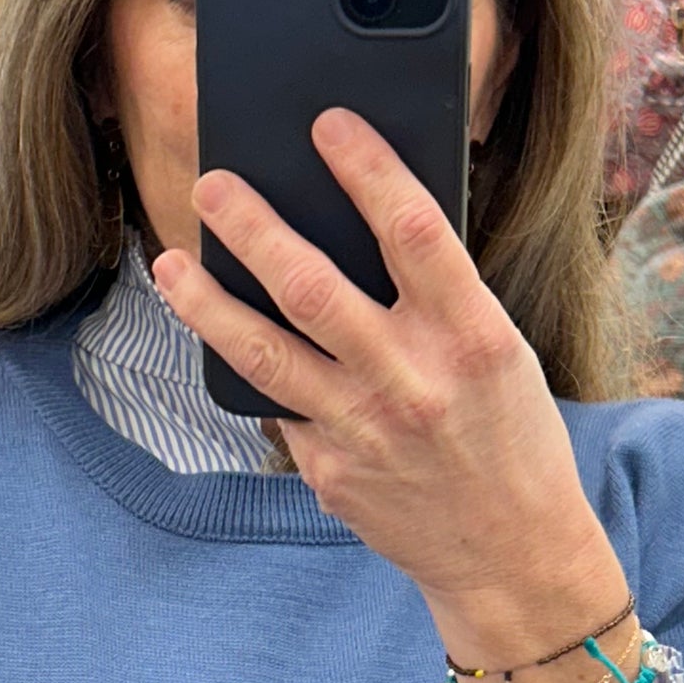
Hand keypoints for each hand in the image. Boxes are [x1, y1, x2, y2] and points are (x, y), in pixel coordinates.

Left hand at [150, 108, 632, 682]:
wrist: (511, 557)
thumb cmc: (511, 439)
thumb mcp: (502, 355)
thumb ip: (441, 300)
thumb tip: (366, 230)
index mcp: (474, 338)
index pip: (414, 232)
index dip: (367, 169)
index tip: (328, 125)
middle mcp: (413, 381)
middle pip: (313, 287)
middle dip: (253, 228)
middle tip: (212, 186)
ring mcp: (363, 431)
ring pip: (265, 352)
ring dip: (206, 303)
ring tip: (172, 263)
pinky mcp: (328, 471)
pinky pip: (277, 406)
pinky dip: (249, 367)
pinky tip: (220, 334)